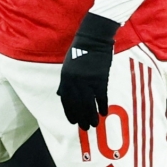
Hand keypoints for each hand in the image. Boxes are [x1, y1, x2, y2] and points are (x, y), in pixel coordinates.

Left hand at [57, 12, 118, 129]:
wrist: (93, 38)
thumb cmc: (80, 51)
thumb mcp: (67, 66)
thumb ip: (65, 82)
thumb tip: (61, 96)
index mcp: (65, 79)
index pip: (66, 101)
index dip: (70, 113)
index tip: (74, 122)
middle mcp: (74, 82)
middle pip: (77, 105)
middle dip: (81, 118)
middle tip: (85, 128)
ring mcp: (87, 81)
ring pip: (89, 104)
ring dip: (91, 116)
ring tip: (94, 124)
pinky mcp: (100, 79)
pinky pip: (101, 97)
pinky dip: (102, 106)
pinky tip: (104, 113)